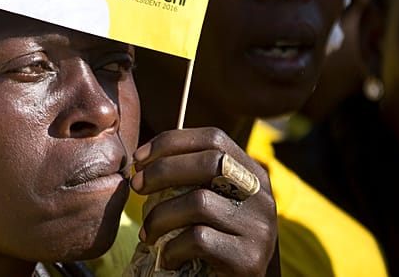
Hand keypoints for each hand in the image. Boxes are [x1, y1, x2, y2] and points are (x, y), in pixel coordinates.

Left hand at [129, 127, 278, 276]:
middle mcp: (261, 195)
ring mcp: (259, 227)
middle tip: (137, 187)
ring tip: (148, 234)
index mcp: (252, 173)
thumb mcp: (212, 203)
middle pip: (210, 162)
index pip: (214, 139)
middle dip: (163, 170)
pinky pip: (199, 239)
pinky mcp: (249, 258)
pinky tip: (167, 258)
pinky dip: (172, 247)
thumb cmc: (216, 243)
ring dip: (160, 216)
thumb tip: (144, 159)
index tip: (140, 157)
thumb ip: (193, 179)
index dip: (172, 142)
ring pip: (199, 202)